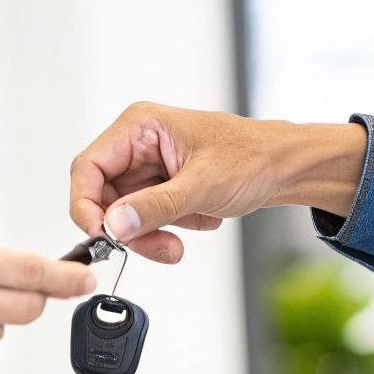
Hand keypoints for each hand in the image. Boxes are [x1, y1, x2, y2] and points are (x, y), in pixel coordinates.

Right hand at [69, 102, 366, 262]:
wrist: (287, 168)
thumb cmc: (253, 158)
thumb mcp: (203, 185)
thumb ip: (156, 206)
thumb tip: (114, 224)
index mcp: (140, 126)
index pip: (88, 167)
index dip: (86, 206)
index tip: (101, 236)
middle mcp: (139, 144)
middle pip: (105, 197)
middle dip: (130, 229)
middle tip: (158, 248)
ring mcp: (150, 166)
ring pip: (127, 213)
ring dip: (152, 234)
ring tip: (181, 244)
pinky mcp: (163, 186)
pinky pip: (149, 217)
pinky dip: (171, 228)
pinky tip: (203, 217)